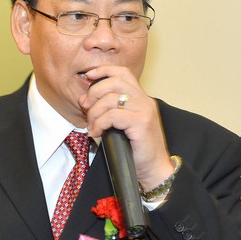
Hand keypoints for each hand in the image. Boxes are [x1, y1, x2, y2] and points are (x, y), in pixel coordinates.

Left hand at [79, 65, 175, 188]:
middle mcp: (145, 101)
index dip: (103, 70)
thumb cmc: (138, 150)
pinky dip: (99, 124)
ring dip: (94, 113)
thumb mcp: (122, 125)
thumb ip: (108, 110)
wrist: (155, 169)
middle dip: (94, 93)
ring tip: (93, 126)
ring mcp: (144, 110)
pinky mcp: (141, 123)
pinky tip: (98, 133)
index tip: (88, 76)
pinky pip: (112, 116)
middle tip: (86, 108)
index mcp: (141, 98)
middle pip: (114, 81)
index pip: (123, 73)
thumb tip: (85, 99)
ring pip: (110, 99)